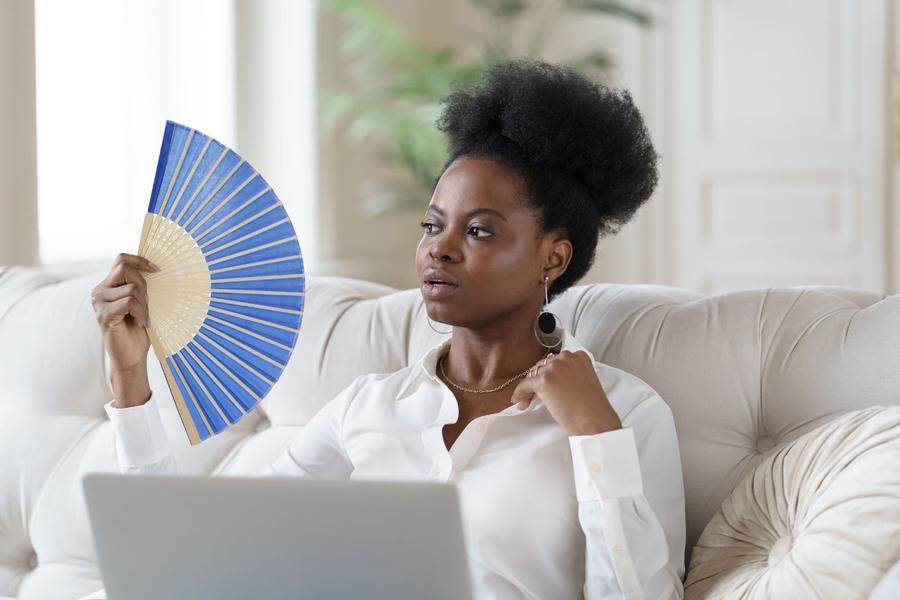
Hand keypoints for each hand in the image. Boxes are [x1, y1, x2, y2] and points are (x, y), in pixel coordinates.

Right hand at [90, 253, 158, 406]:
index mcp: (108, 285)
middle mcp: (99, 291)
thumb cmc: (137, 329)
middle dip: (144, 285)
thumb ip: (139, 285)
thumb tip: (155, 267)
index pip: (121, 259)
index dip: (140, 260)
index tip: (157, 270)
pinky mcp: (103, 314)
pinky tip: (140, 324)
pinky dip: (141, 313)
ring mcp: (99, 302)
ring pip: (132, 288)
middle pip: (126, 269)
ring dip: (144, 305)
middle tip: (147, 305)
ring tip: (143, 319)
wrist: (131, 356)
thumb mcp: (140, 302)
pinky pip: (129, 302)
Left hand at [509, 350, 621, 435]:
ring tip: (528, 401)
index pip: (556, 361)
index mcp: (579, 356)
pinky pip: (524, 385)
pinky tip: (519, 400)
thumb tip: (554, 382)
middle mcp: (566, 358)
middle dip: (538, 380)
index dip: (549, 373)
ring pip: (533, 375)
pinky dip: (519, 393)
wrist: (594, 420)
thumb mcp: (585, 382)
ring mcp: (554, 368)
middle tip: (535, 395)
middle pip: (543, 366)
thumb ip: (570, 375)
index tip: (548, 383)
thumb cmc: (592, 407)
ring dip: (529, 389)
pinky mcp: (543, 380)